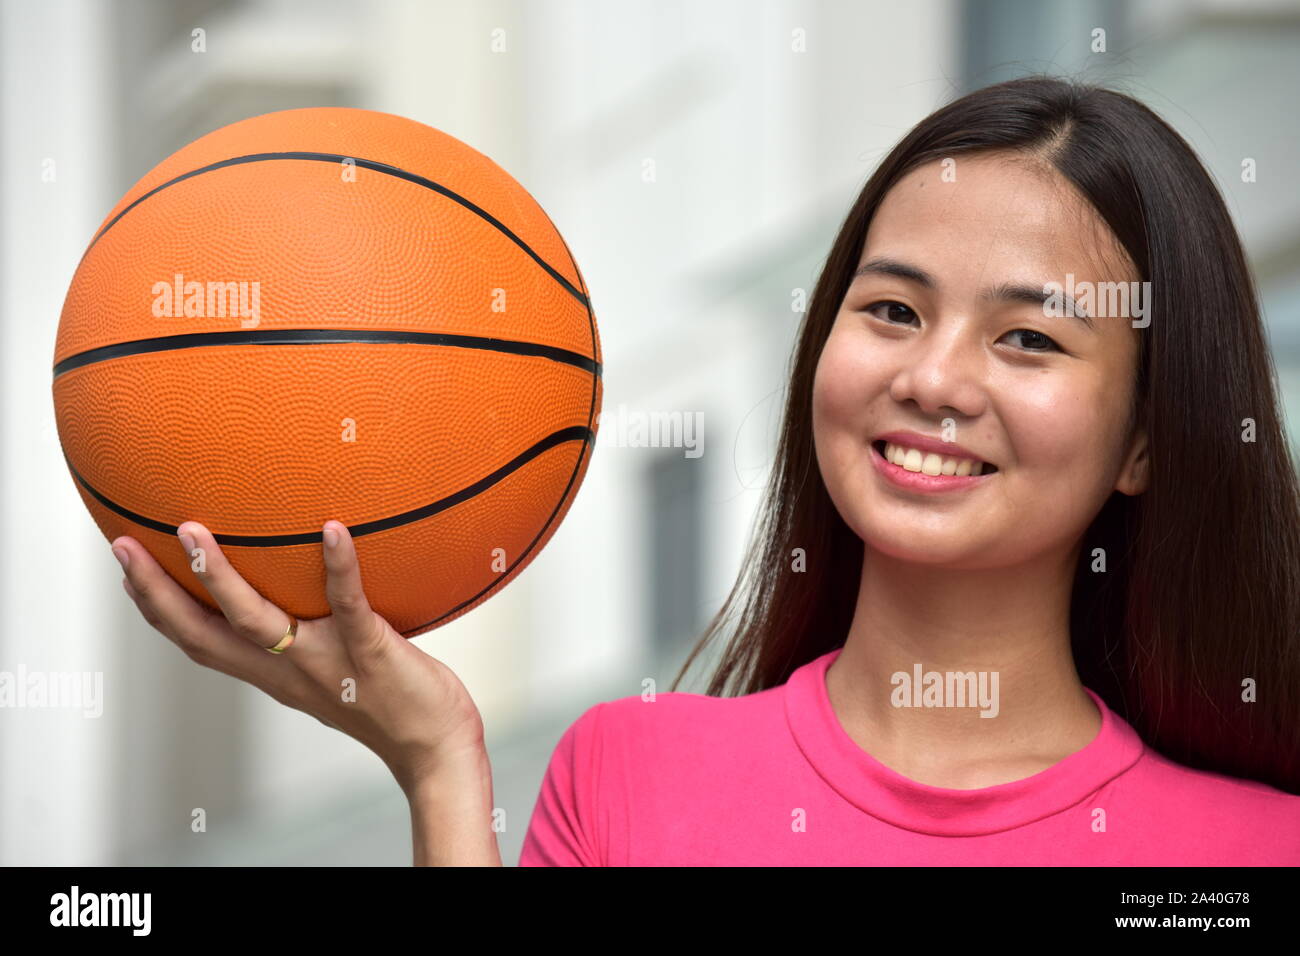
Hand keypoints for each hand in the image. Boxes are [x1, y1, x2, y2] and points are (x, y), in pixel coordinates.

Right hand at [110, 520, 486, 796]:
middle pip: (203, 632)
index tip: (127, 571)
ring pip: (256, 621)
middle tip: (122, 546)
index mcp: (275, 674)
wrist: (433, 748)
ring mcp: (324, 661)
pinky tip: (332, 528)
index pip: (201, 642)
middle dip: (157, 592)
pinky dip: (339, 565)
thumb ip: (315, 631)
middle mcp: (288, 670)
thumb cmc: (392, 701)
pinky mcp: (369, 651)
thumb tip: (313, 579)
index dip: (159, 609)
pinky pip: (348, 603)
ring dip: (219, 578)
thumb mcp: (336, 667)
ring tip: (191, 530)